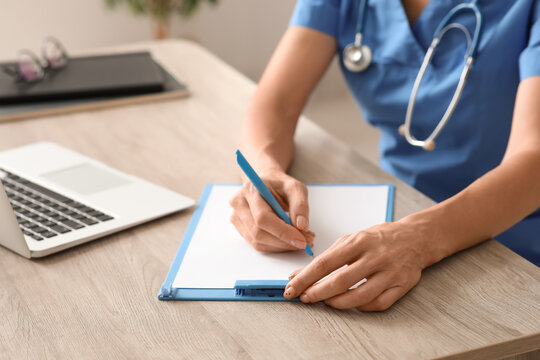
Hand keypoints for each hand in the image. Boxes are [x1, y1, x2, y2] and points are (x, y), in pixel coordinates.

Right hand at [229, 171, 314, 251]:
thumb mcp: (295, 188)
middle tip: (306, 242)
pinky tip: (288, 240)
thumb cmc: (280, 185)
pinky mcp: (240, 228)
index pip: (263, 218)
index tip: (302, 240)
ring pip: (258, 242)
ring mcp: (237, 217)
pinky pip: (258, 244)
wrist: (266, 184)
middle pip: (259, 233)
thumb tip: (302, 226)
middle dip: (285, 242)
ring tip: (300, 239)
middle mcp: (239, 204)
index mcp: (251, 189)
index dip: (283, 232)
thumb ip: (300, 205)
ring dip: (282, 246)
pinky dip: (276, 246)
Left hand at [283, 220, 428, 310]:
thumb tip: (298, 275)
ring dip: (337, 303)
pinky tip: (351, 303)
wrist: (415, 238)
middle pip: (340, 281)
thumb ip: (326, 257)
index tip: (291, 287)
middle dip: (317, 293)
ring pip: (359, 296)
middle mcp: (375, 257)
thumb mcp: (351, 240)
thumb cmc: (378, 238)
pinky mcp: (401, 286)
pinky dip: (361, 307)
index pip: (325, 263)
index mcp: (359, 241)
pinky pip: (378, 304)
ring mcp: (390, 272)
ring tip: (325, 301)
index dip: (305, 278)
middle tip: (304, 298)